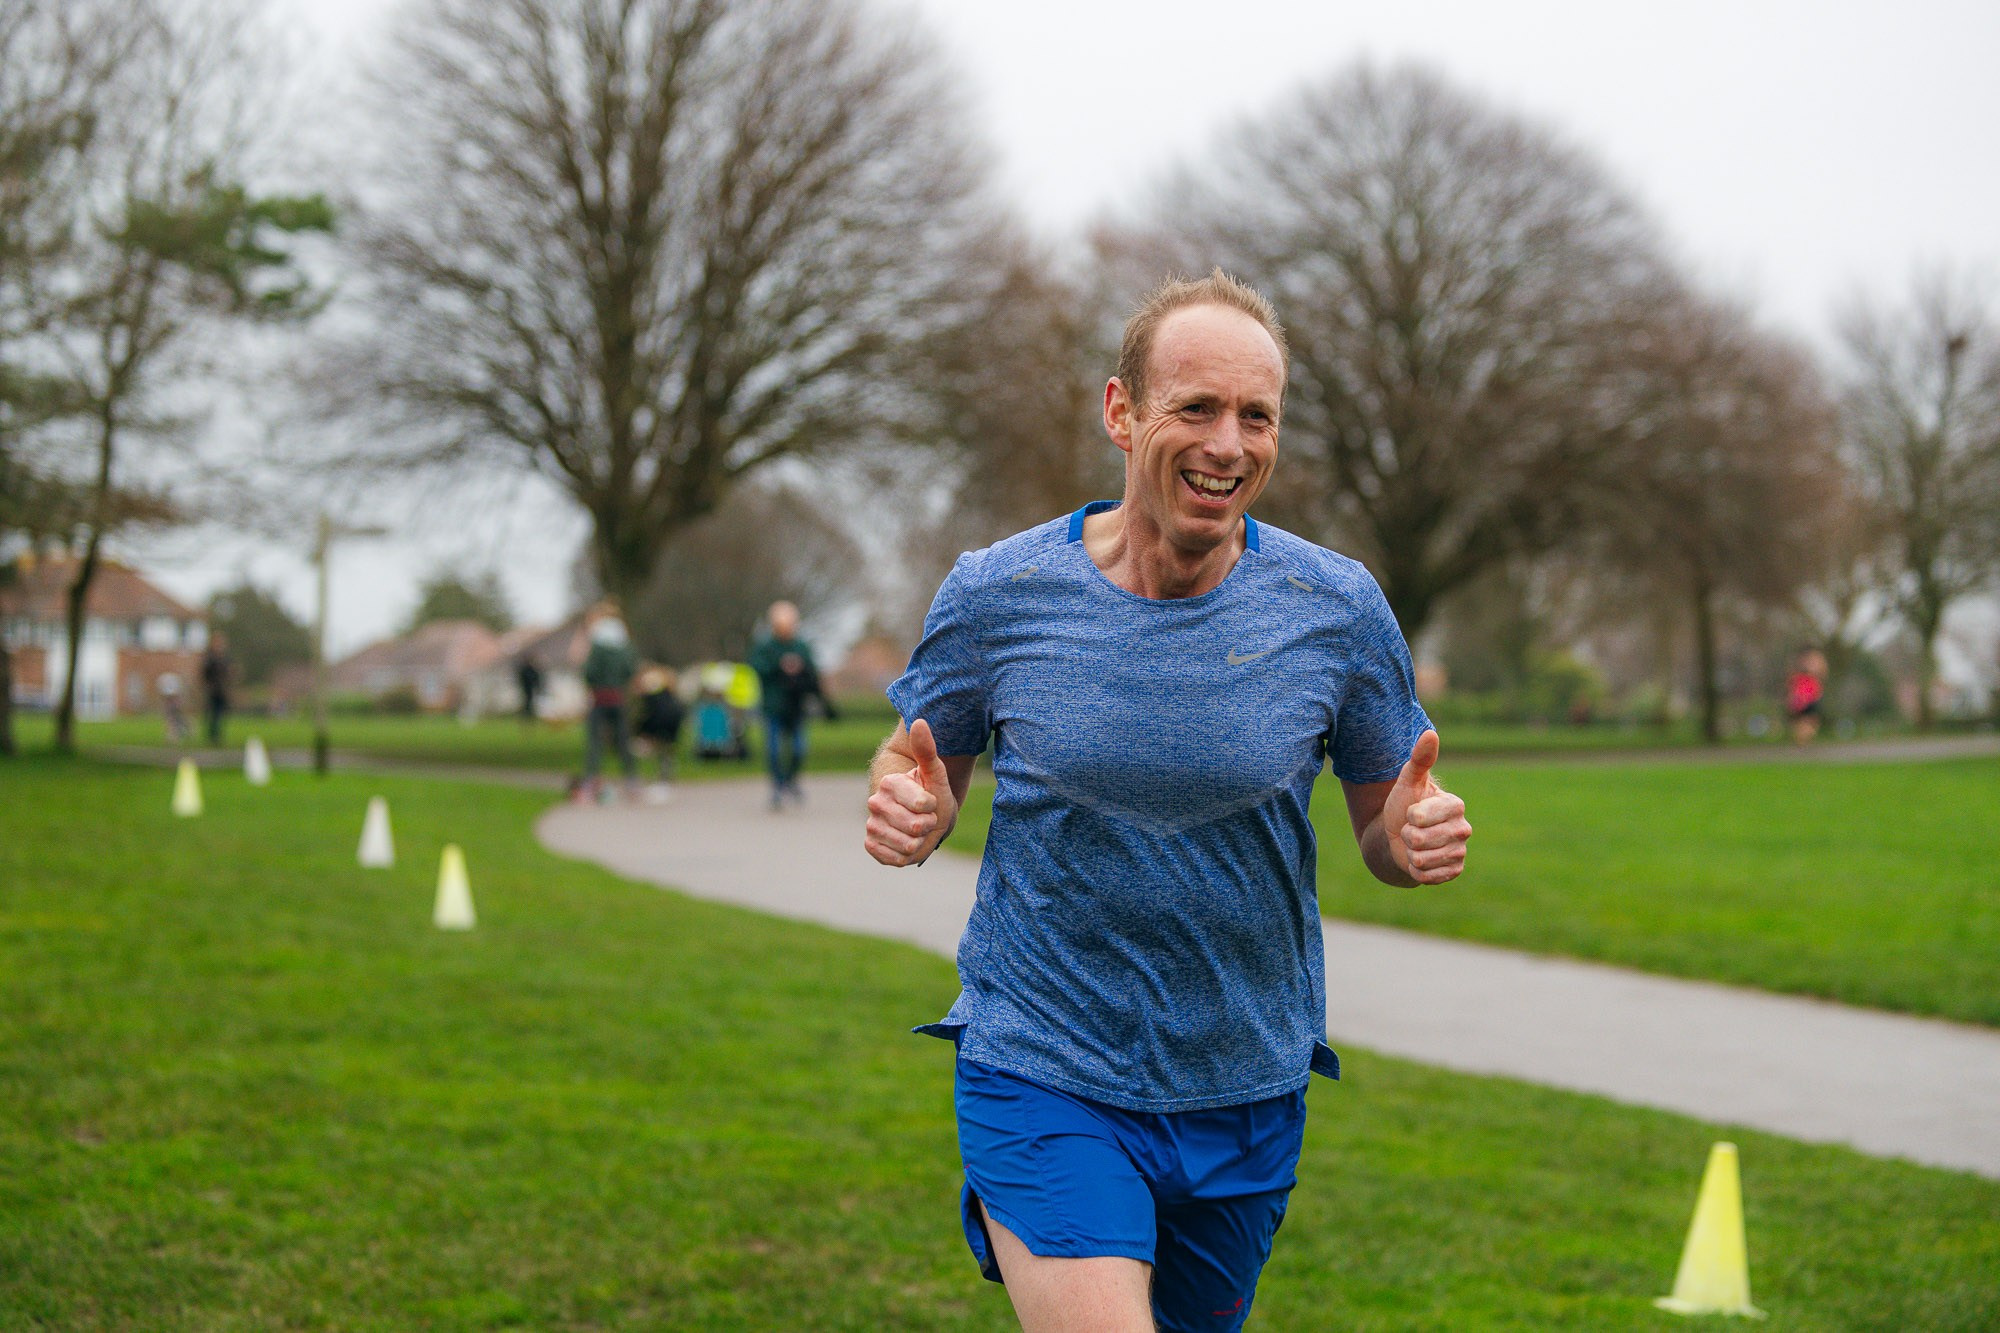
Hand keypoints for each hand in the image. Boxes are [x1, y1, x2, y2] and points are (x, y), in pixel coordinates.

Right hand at [864, 719, 958, 866]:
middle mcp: (875, 802)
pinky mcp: (871, 845)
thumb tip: (919, 721)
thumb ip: (927, 749)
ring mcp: (872, 824)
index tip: (930, 802)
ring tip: (917, 831)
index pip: (923, 804)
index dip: (933, 807)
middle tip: (925, 819)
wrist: (926, 818)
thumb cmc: (933, 794)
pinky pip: (894, 859)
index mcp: (890, 783)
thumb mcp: (935, 773)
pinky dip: (906, 856)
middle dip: (928, 826)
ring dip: (919, 842)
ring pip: (907, 844)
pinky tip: (906, 844)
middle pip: (914, 826)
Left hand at [1383, 729, 1470, 884]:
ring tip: (1415, 844)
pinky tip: (1419, 860)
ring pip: (1422, 860)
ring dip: (1410, 854)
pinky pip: (1427, 876)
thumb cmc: (1404, 805)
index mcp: (1456, 805)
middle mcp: (1464, 829)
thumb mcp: (1408, 781)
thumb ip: (1420, 759)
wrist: (1398, 836)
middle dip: (1407, 836)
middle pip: (1420, 840)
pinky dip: (1416, 870)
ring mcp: (1460, 852)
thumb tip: (1430, 734)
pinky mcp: (1454, 871)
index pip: (1421, 817)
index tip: (1412, 812)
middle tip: (1411, 829)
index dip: (1409, 816)